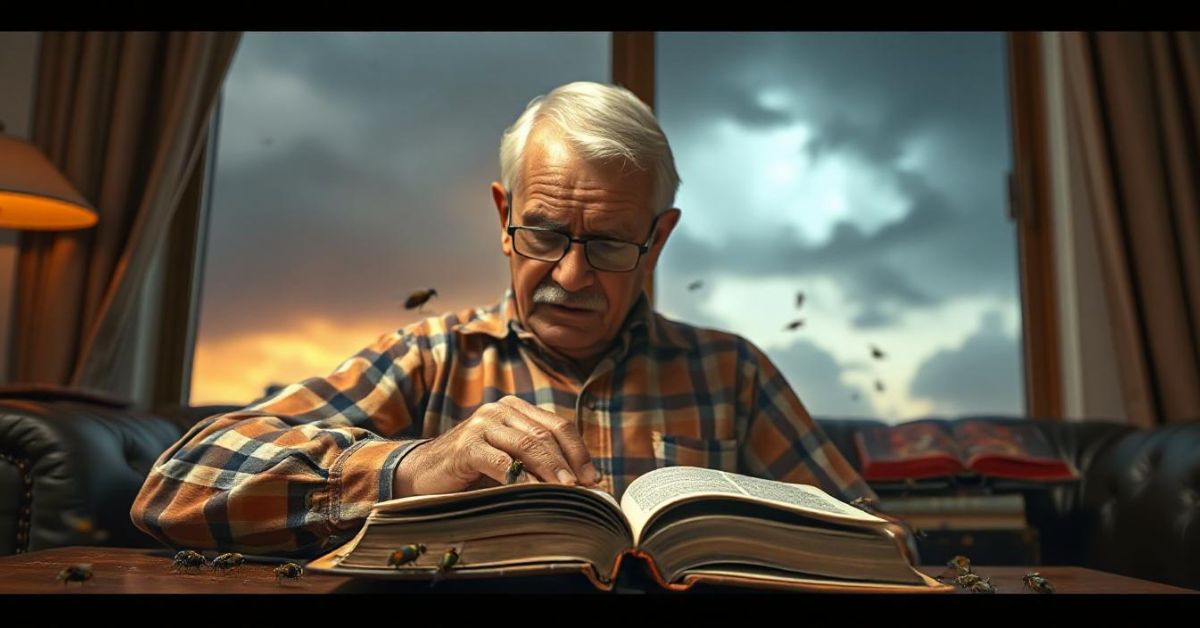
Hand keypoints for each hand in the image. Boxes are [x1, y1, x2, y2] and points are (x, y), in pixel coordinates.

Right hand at [393, 395, 599, 496]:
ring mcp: (481, 424)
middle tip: (583, 486)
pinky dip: (520, 477)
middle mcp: (499, 410)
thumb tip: (582, 482)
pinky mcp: (466, 446)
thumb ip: (538, 462)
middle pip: (545, 434)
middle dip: (568, 462)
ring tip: (565, 489)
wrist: (423, 472)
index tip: (593, 477)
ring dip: (550, 469)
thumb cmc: (473, 470)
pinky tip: (533, 491)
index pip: (557, 425)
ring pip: (527, 444)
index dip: (579, 451)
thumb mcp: (510, 460)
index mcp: (515, 408)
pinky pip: (501, 460)